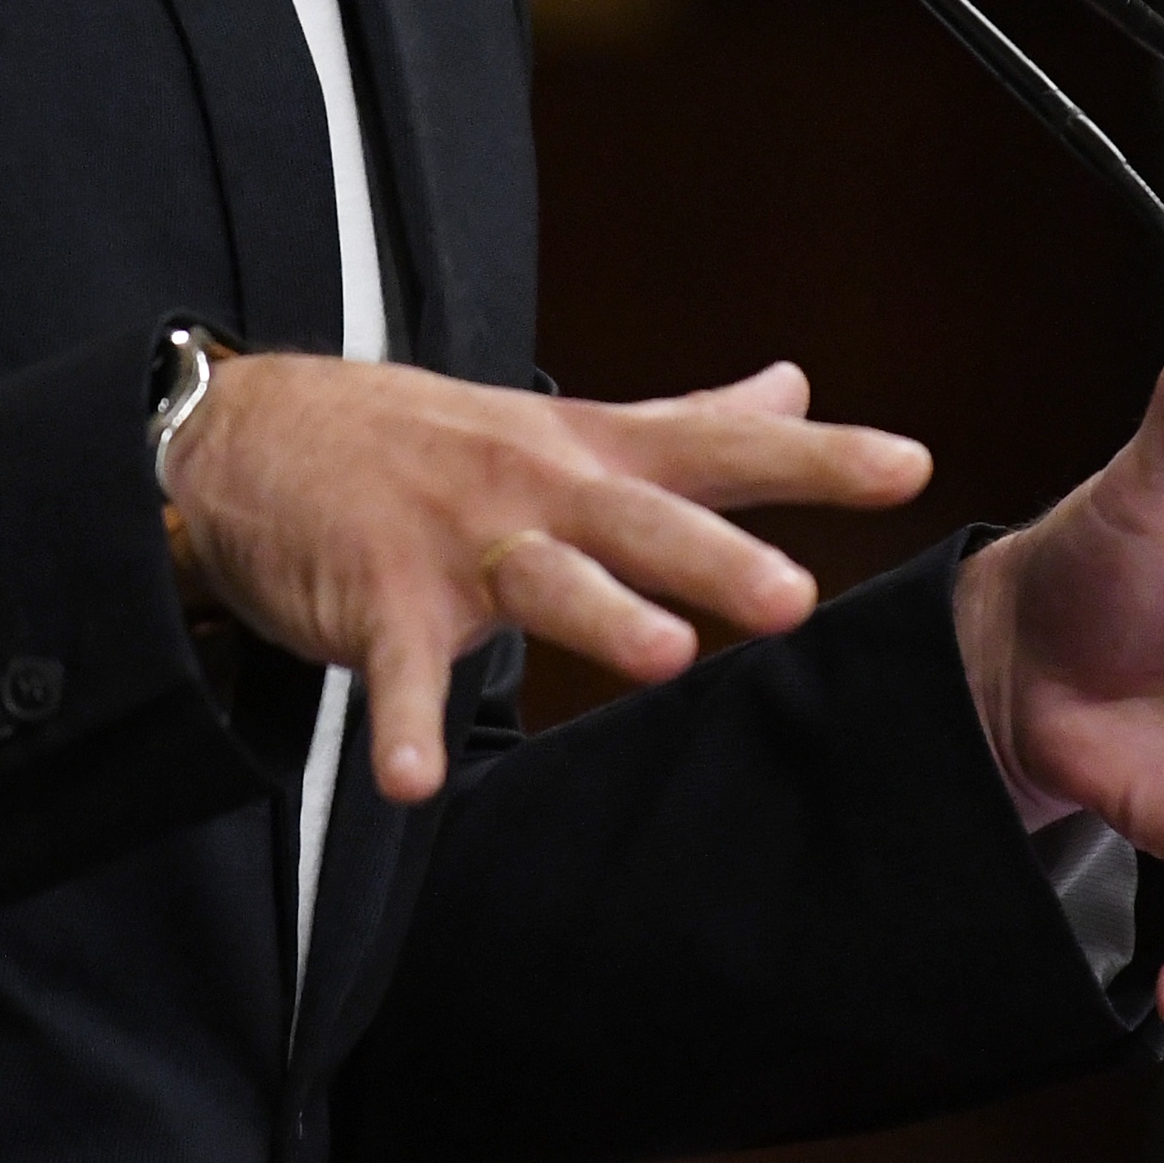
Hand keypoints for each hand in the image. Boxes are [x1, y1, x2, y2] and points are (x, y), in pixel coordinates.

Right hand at [165, 355, 933, 801]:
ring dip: (600, 617)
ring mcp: (456, 544)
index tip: (909, 466)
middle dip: (715, 558)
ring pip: (541, 581)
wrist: (254, 436)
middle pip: (640, 522)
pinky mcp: (378, 600)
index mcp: (592, 454)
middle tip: (792, 598)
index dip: (817, 458)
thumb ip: (690, 417)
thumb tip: (795, 384)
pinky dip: (400, 723)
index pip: (721, 448)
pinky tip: (416, 778)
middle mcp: (538, 490)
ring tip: (663, 658)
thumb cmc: (431, 438)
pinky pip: (393, 672)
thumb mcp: (572, 423)